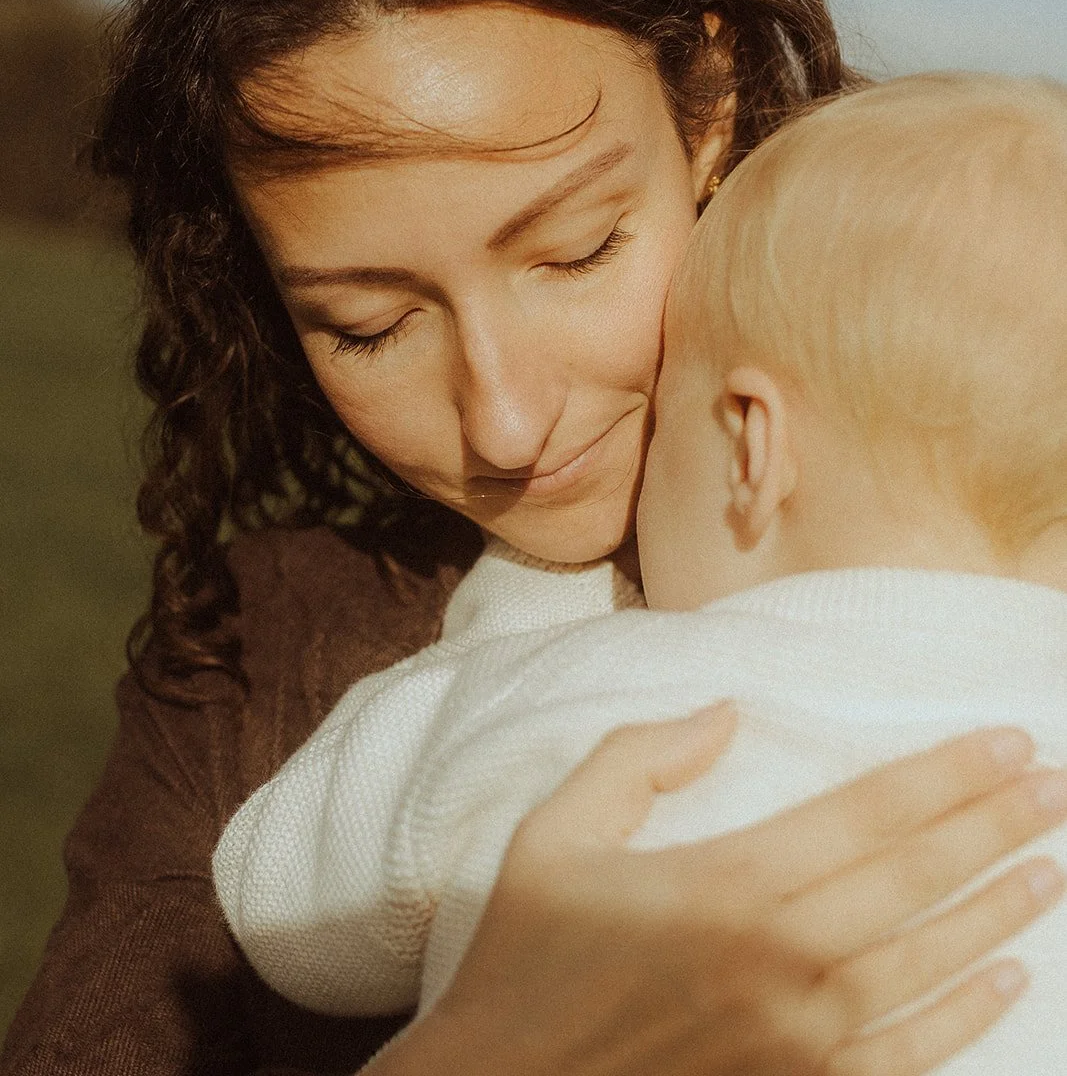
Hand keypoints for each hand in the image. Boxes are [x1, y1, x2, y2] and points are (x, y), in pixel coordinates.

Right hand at [389, 707, 1065, 1075]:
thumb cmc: (522, 958)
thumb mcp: (552, 832)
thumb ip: (640, 759)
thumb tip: (728, 713)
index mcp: (723, 883)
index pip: (865, 814)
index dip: (945, 775)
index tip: (1004, 741)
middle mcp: (776, 959)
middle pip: (911, 879)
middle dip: (992, 826)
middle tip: (1052, 783)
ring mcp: (793, 1039)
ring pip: (924, 964)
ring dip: (996, 914)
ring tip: (1049, 869)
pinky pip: (902, 1059)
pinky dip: (962, 1020)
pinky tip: (1009, 982)